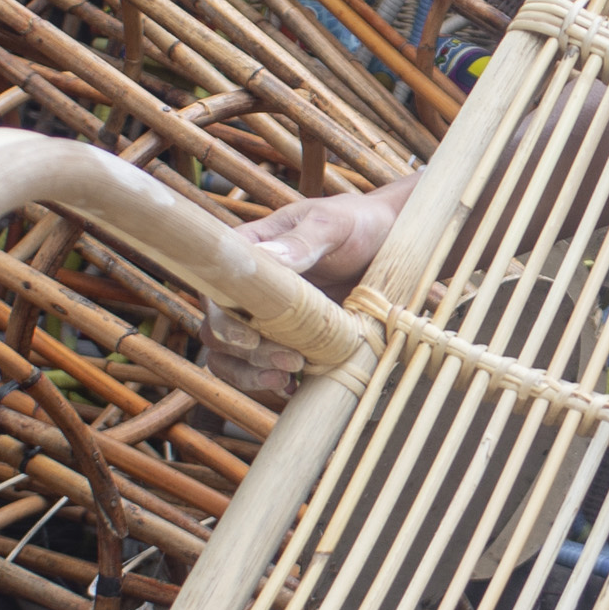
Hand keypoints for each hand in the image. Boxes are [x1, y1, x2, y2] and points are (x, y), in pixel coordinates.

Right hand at [203, 179, 410, 408]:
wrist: (393, 243)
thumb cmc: (358, 223)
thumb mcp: (333, 224)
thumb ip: (302, 240)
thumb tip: (268, 259)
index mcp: (250, 253)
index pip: (215, 290)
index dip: (222, 320)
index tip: (250, 339)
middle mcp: (249, 289)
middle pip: (217, 331)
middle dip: (245, 355)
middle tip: (290, 360)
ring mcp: (266, 318)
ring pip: (232, 357)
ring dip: (251, 374)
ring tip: (286, 377)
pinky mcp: (288, 340)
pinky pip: (263, 368)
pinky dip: (272, 382)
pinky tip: (294, 386)